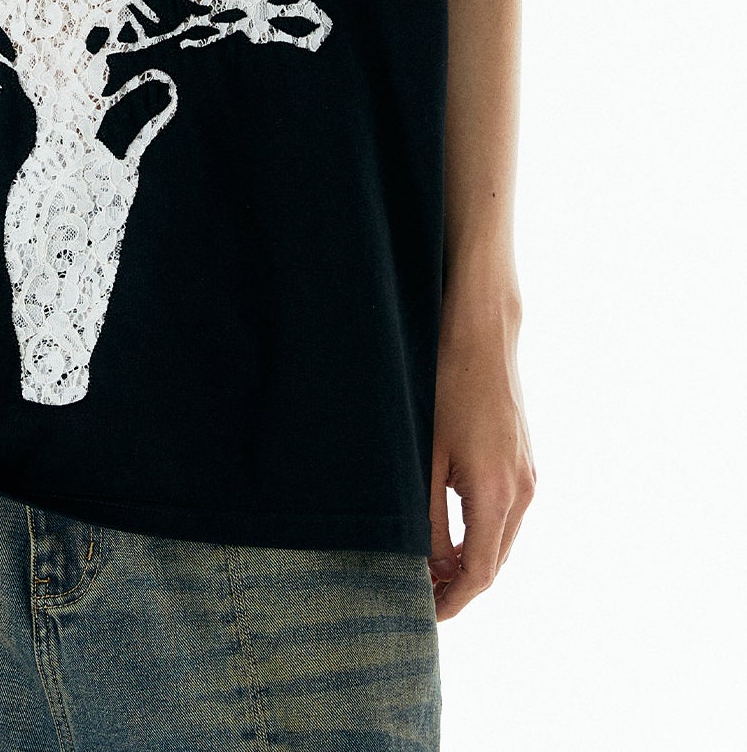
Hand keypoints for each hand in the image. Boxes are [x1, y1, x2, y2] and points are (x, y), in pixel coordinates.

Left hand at [428, 297, 535, 619]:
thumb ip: (429, 518)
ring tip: (431, 571)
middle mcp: (523, 491)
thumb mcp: (427, 458)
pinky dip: (483, 535)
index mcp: (497, 493)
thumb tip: (432, 567)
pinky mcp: (526, 462)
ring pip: (503, 541)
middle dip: (461, 587)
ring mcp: (530, 476)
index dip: (453, 600)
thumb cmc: (445, 388)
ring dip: (473, 561)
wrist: (481, 335)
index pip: (480, 572)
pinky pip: (507, 516)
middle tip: (422, 598)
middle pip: (496, 562)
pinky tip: (453, 535)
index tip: (426, 614)